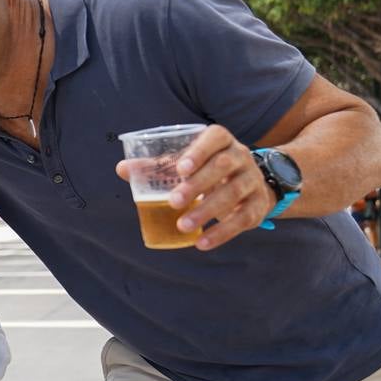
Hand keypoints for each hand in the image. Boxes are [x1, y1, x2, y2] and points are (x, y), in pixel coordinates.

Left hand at [116, 124, 275, 250]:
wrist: (253, 183)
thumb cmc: (208, 169)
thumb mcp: (187, 163)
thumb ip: (157, 165)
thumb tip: (122, 169)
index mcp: (222, 141)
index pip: (215, 137)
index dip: (199, 151)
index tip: (180, 168)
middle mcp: (241, 156)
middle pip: (223, 166)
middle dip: (198, 184)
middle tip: (173, 202)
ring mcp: (252, 180)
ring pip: (233, 193)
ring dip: (207, 211)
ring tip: (183, 226)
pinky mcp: (258, 205)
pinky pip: (242, 218)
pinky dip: (222, 232)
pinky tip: (201, 243)